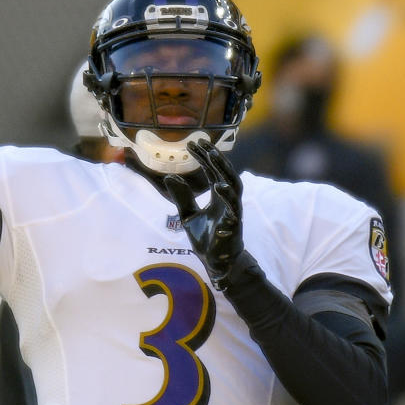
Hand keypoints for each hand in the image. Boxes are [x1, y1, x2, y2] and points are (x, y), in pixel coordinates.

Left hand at [164, 139, 243, 290]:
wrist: (216, 262)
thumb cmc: (206, 238)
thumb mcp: (187, 214)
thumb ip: (182, 196)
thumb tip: (170, 177)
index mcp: (218, 196)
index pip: (213, 171)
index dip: (204, 157)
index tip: (193, 144)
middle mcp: (228, 200)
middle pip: (225, 172)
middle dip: (215, 157)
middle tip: (203, 142)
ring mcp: (233, 210)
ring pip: (233, 185)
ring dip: (224, 170)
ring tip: (212, 156)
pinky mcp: (234, 223)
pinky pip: (233, 206)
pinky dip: (226, 195)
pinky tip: (218, 186)